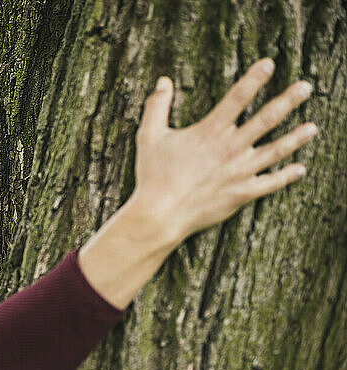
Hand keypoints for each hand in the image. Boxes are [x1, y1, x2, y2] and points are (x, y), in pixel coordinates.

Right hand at [130, 58, 315, 241]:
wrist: (161, 214)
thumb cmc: (153, 174)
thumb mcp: (148, 135)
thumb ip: (157, 106)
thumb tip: (163, 81)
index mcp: (210, 131)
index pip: (237, 97)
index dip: (254, 78)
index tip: (269, 63)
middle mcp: (231, 148)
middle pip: (266, 119)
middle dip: (288, 100)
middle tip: (306, 87)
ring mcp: (240, 172)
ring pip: (275, 151)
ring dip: (296, 138)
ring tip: (313, 128)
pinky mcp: (242, 194)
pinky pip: (270, 184)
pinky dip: (287, 177)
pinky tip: (300, 169)